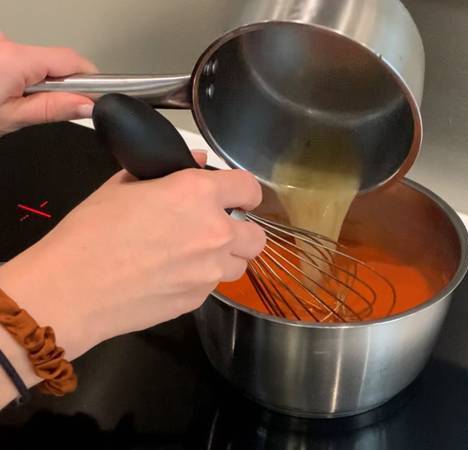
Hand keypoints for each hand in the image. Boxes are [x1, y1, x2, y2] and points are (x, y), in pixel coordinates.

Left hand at [0, 34, 96, 135]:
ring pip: (40, 61)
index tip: (98, 98)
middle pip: (58, 61)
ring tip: (22, 99)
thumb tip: (88, 105)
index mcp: (16, 58)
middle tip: (50, 107)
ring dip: (43, 80)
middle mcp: (7, 43)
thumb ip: (52, 109)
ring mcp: (1, 44)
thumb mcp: (12, 117)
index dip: (90, 80)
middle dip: (63, 84)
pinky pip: (24, 57)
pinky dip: (26, 74)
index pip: (72, 61)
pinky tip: (12, 88)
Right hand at [0, 153, 265, 362]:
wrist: (70, 290)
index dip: (244, 192)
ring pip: (239, 265)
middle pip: (257, 236)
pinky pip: (212, 287)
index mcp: (197, 194)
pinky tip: (170, 277)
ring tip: (191, 256)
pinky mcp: (198, 301)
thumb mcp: (123, 186)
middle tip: (216, 230)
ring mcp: (209, 271)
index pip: (250, 188)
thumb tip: (198, 161)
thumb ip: (169, 170)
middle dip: (242, 231)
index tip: (236, 197)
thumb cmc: (90, 232)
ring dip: (224, 258)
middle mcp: (214, 232)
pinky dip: (200, 280)